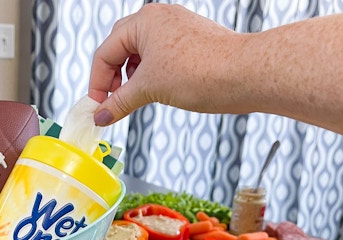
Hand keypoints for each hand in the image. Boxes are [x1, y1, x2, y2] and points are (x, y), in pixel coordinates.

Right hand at [88, 4, 240, 125]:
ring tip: (133, 100)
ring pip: (141, 54)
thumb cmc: (201, 72)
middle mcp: (159, 18)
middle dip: (112, 78)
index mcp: (144, 21)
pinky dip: (151, 75)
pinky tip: (155, 92)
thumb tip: (100, 116)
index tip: (97, 107)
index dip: (97, 83)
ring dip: (131, 78)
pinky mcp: (191, 42)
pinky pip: (160, 57)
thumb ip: (118, 102)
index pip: (105, 52)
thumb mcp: (149, 90)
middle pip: (120, 48)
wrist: (245, 74)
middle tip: (110, 103)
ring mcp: (177, 28)